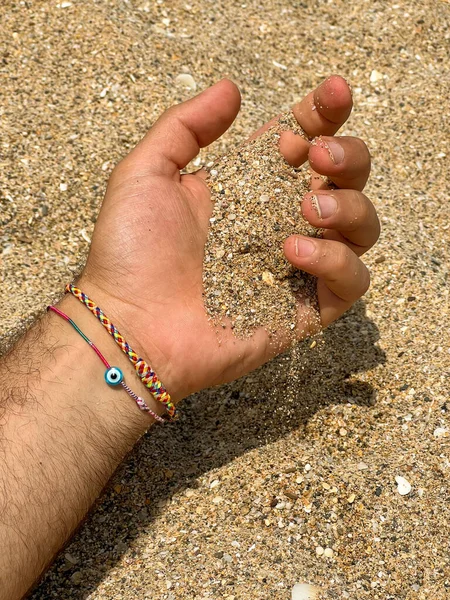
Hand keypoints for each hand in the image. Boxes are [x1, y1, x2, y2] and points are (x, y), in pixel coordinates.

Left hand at [79, 76, 378, 402]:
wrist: (130, 326)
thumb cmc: (130, 254)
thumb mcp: (145, 173)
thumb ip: (185, 126)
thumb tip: (231, 90)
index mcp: (249, 187)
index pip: (305, 142)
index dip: (324, 115)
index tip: (327, 95)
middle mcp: (279, 222)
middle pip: (347, 178)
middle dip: (348, 155)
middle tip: (317, 156)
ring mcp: (297, 267)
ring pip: (362, 226)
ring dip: (348, 206)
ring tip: (306, 209)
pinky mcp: (305, 309)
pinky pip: (353, 281)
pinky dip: (336, 261)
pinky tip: (292, 253)